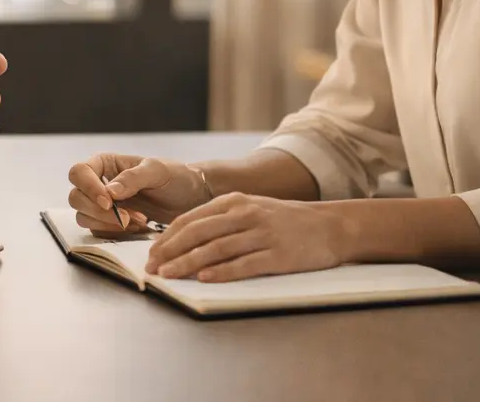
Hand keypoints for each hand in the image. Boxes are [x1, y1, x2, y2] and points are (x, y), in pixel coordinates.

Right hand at [66, 154, 212, 233]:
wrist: (190, 199)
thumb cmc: (175, 178)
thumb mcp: (157, 171)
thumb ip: (132, 178)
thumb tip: (109, 191)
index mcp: (104, 163)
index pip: (79, 172)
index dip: (89, 188)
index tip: (110, 202)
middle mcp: (98, 182)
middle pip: (76, 197)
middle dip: (97, 211)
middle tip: (126, 218)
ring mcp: (101, 204)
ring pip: (83, 217)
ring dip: (106, 224)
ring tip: (135, 221)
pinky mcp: (108, 222)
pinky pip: (97, 231)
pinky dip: (113, 233)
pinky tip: (137, 226)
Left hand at [144, 193, 350, 281]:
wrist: (329, 226)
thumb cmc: (284, 220)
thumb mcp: (250, 208)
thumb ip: (220, 220)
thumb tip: (184, 238)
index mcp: (234, 201)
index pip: (191, 219)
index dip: (167, 237)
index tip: (150, 253)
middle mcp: (245, 214)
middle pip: (198, 233)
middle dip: (170, 251)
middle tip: (152, 267)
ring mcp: (261, 234)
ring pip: (216, 249)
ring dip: (188, 263)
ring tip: (169, 275)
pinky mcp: (278, 254)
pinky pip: (243, 264)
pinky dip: (222, 272)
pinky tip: (204, 278)